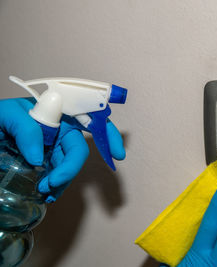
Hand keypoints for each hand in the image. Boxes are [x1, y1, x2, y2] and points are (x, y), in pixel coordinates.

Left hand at [0, 98, 125, 202]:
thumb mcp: (6, 115)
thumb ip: (24, 128)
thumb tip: (38, 156)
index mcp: (56, 111)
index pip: (90, 117)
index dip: (108, 133)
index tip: (117, 154)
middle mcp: (58, 129)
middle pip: (78, 149)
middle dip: (71, 168)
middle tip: (53, 184)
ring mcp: (51, 147)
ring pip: (68, 165)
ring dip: (63, 180)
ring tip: (45, 192)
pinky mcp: (44, 162)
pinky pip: (57, 174)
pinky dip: (57, 186)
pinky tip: (47, 194)